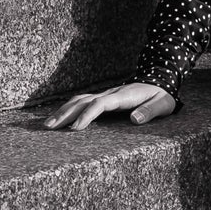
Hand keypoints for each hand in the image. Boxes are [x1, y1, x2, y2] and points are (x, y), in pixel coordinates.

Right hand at [41, 81, 177, 129]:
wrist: (160, 80)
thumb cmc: (161, 96)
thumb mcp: (162, 104)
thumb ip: (150, 111)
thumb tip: (134, 119)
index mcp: (123, 96)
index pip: (100, 104)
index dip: (87, 115)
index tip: (76, 128)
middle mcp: (111, 93)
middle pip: (84, 101)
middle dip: (66, 113)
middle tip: (49, 127)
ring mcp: (106, 95)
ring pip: (80, 100)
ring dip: (63, 110)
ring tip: (48, 124)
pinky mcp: (104, 98)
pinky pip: (83, 101)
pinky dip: (69, 108)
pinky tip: (60, 116)